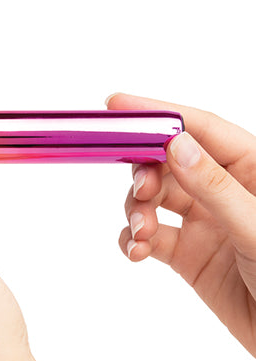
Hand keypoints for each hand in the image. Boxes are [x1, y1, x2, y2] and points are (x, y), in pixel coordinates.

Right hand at [107, 93, 255, 356]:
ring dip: (137, 210)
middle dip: (145, 172)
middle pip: (168, 162)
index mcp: (251, 169)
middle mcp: (222, 190)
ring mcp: (204, 222)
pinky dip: (134, 240)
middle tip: (140, 190)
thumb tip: (177, 147)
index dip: (158, 113)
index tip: (118, 106)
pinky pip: (150, 237)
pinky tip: (136, 251)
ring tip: (141, 232)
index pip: (199, 128)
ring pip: (154, 199)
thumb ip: (216, 188)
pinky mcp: (188, 255)